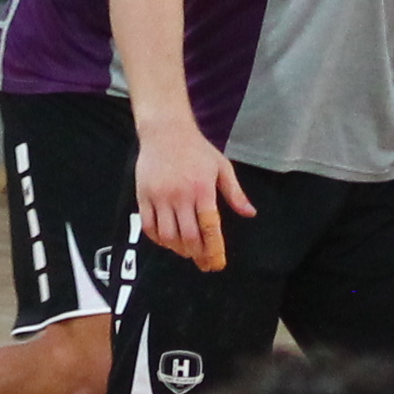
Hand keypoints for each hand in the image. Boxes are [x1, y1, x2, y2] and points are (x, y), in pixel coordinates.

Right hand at [134, 121, 252, 273]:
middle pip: (189, 237)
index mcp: (202, 189)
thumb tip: (250, 214)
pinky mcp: (144, 196)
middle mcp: (180, 195)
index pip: (209, 228)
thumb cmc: (197, 149)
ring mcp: (160, 196)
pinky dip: (159, 240)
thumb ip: (235, 193)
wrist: (165, 131)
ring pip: (168, 236)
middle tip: (204, 262)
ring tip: (188, 251)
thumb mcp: (221, 167)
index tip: (217, 263)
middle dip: (198, 255)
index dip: (214, 250)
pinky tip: (168, 241)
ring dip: (179, 249)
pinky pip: (149, 226)